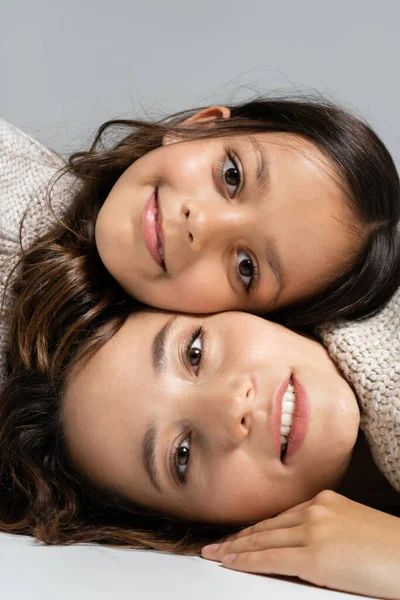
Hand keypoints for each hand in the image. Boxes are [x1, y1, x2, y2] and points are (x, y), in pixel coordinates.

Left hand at [201, 490, 399, 598]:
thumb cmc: (389, 547)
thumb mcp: (351, 527)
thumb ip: (324, 530)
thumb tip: (299, 545)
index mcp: (323, 501)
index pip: (278, 517)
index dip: (254, 529)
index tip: (236, 535)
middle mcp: (315, 510)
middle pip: (266, 527)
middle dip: (238, 537)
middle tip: (213, 544)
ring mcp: (314, 531)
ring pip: (263, 541)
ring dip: (236, 548)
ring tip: (215, 553)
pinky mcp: (316, 556)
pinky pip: (271, 559)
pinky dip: (247, 561)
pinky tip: (231, 562)